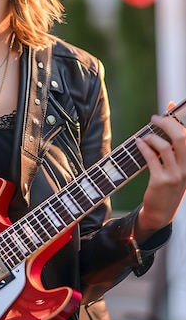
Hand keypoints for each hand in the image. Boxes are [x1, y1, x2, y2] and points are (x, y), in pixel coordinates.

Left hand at [135, 105, 185, 243]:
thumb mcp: (176, 164)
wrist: (161, 212)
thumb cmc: (168, 183)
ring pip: (166, 147)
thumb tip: (167, 112)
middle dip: (166, 124)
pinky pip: (152, 159)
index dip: (179, 119)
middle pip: (181, 138)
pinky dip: (144, 147)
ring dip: (152, 137)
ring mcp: (175, 175)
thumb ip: (174, 142)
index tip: (169, 107)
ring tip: (144, 135)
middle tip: (154, 119)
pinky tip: (138, 143)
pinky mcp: (161, 181)